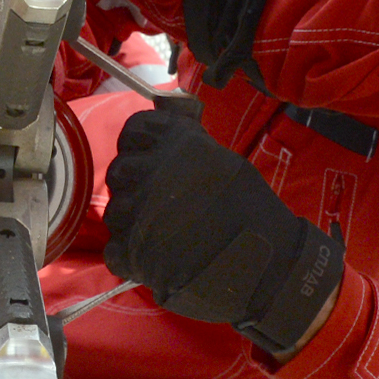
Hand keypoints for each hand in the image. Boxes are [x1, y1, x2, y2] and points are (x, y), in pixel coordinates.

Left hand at [101, 105, 342, 357]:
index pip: (134, 130)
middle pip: (119, 172)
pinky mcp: (133, 252)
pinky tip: (155, 257)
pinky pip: (114, 249)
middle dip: (134, 186)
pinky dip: (130, 256)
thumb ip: (185, 140)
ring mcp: (139, 212)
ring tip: (163, 234)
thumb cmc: (249, 209)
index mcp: (175, 142)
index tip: (149, 160)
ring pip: (115, 212)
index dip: (138, 145)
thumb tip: (161, 117)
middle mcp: (152, 170)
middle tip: (161, 204)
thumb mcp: (221, 158)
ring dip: (133, 222)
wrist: (264, 261)